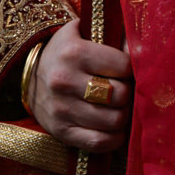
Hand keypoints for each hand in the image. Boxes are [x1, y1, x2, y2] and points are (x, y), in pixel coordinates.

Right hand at [26, 11, 135, 165]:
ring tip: (118, 107)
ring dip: (122, 115)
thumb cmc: (66, 52)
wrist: (30, 77)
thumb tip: (144, 50)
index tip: (125, 70)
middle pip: (120, 95)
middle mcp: (65, 80)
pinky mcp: (62, 132)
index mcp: (73, 52)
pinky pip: (99, 142)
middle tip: (122, 90)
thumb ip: (114, 35)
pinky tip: (113, 128)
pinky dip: (113, 138)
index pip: (123, 65)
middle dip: (127, 93)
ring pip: (114, 120)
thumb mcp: (83, 32)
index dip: (130, 68)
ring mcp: (62, 109)